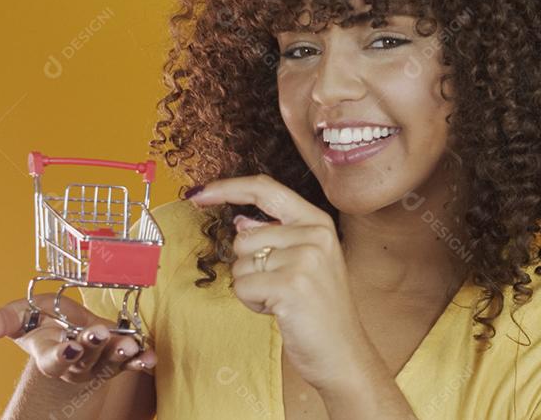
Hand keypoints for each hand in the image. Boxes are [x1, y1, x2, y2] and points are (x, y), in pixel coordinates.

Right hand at [0, 294, 155, 383]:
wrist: (67, 329)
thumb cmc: (42, 321)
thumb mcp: (20, 315)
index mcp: (50, 354)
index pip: (54, 359)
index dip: (62, 354)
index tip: (70, 344)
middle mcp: (77, 363)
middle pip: (86, 360)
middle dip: (94, 347)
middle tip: (101, 333)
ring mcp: (100, 363)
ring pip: (110, 362)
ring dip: (121, 354)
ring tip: (130, 344)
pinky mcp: (120, 358)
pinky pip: (132, 362)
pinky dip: (142, 360)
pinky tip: (151, 356)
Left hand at [187, 174, 376, 392]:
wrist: (342, 352)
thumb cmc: (319, 309)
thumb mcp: (306, 262)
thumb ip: (275, 235)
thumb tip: (241, 222)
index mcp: (317, 221)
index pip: (264, 189)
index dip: (227, 188)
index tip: (198, 194)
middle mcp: (314, 234)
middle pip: (243, 237)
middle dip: (249, 266)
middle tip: (280, 286)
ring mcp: (304, 258)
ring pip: (240, 264)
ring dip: (252, 287)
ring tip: (282, 299)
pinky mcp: (290, 285)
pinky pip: (242, 287)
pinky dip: (252, 303)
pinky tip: (278, 311)